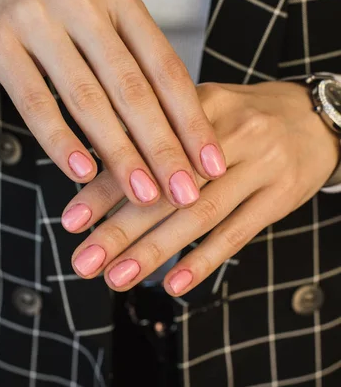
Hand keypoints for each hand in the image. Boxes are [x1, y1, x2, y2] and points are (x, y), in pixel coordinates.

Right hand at [0, 0, 225, 207]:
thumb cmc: (61, 8)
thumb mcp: (104, 17)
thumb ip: (136, 62)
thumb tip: (178, 130)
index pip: (165, 69)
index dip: (192, 121)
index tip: (212, 165)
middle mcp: (83, 3)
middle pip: (133, 89)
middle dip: (163, 148)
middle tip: (185, 193)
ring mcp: (39, 20)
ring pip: (88, 99)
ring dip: (120, 154)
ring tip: (143, 195)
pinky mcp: (0, 42)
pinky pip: (35, 102)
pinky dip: (61, 142)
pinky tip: (82, 174)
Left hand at [63, 81, 339, 293]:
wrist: (315, 117)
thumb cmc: (243, 118)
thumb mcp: (202, 110)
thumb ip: (158, 136)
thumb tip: (99, 176)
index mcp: (198, 103)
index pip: (143, 149)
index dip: (104, 187)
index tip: (70, 220)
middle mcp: (229, 132)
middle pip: (168, 186)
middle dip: (120, 228)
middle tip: (84, 262)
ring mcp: (260, 165)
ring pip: (199, 214)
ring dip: (154, 250)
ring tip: (117, 278)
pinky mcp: (281, 195)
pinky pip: (238, 232)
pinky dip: (203, 260)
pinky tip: (173, 283)